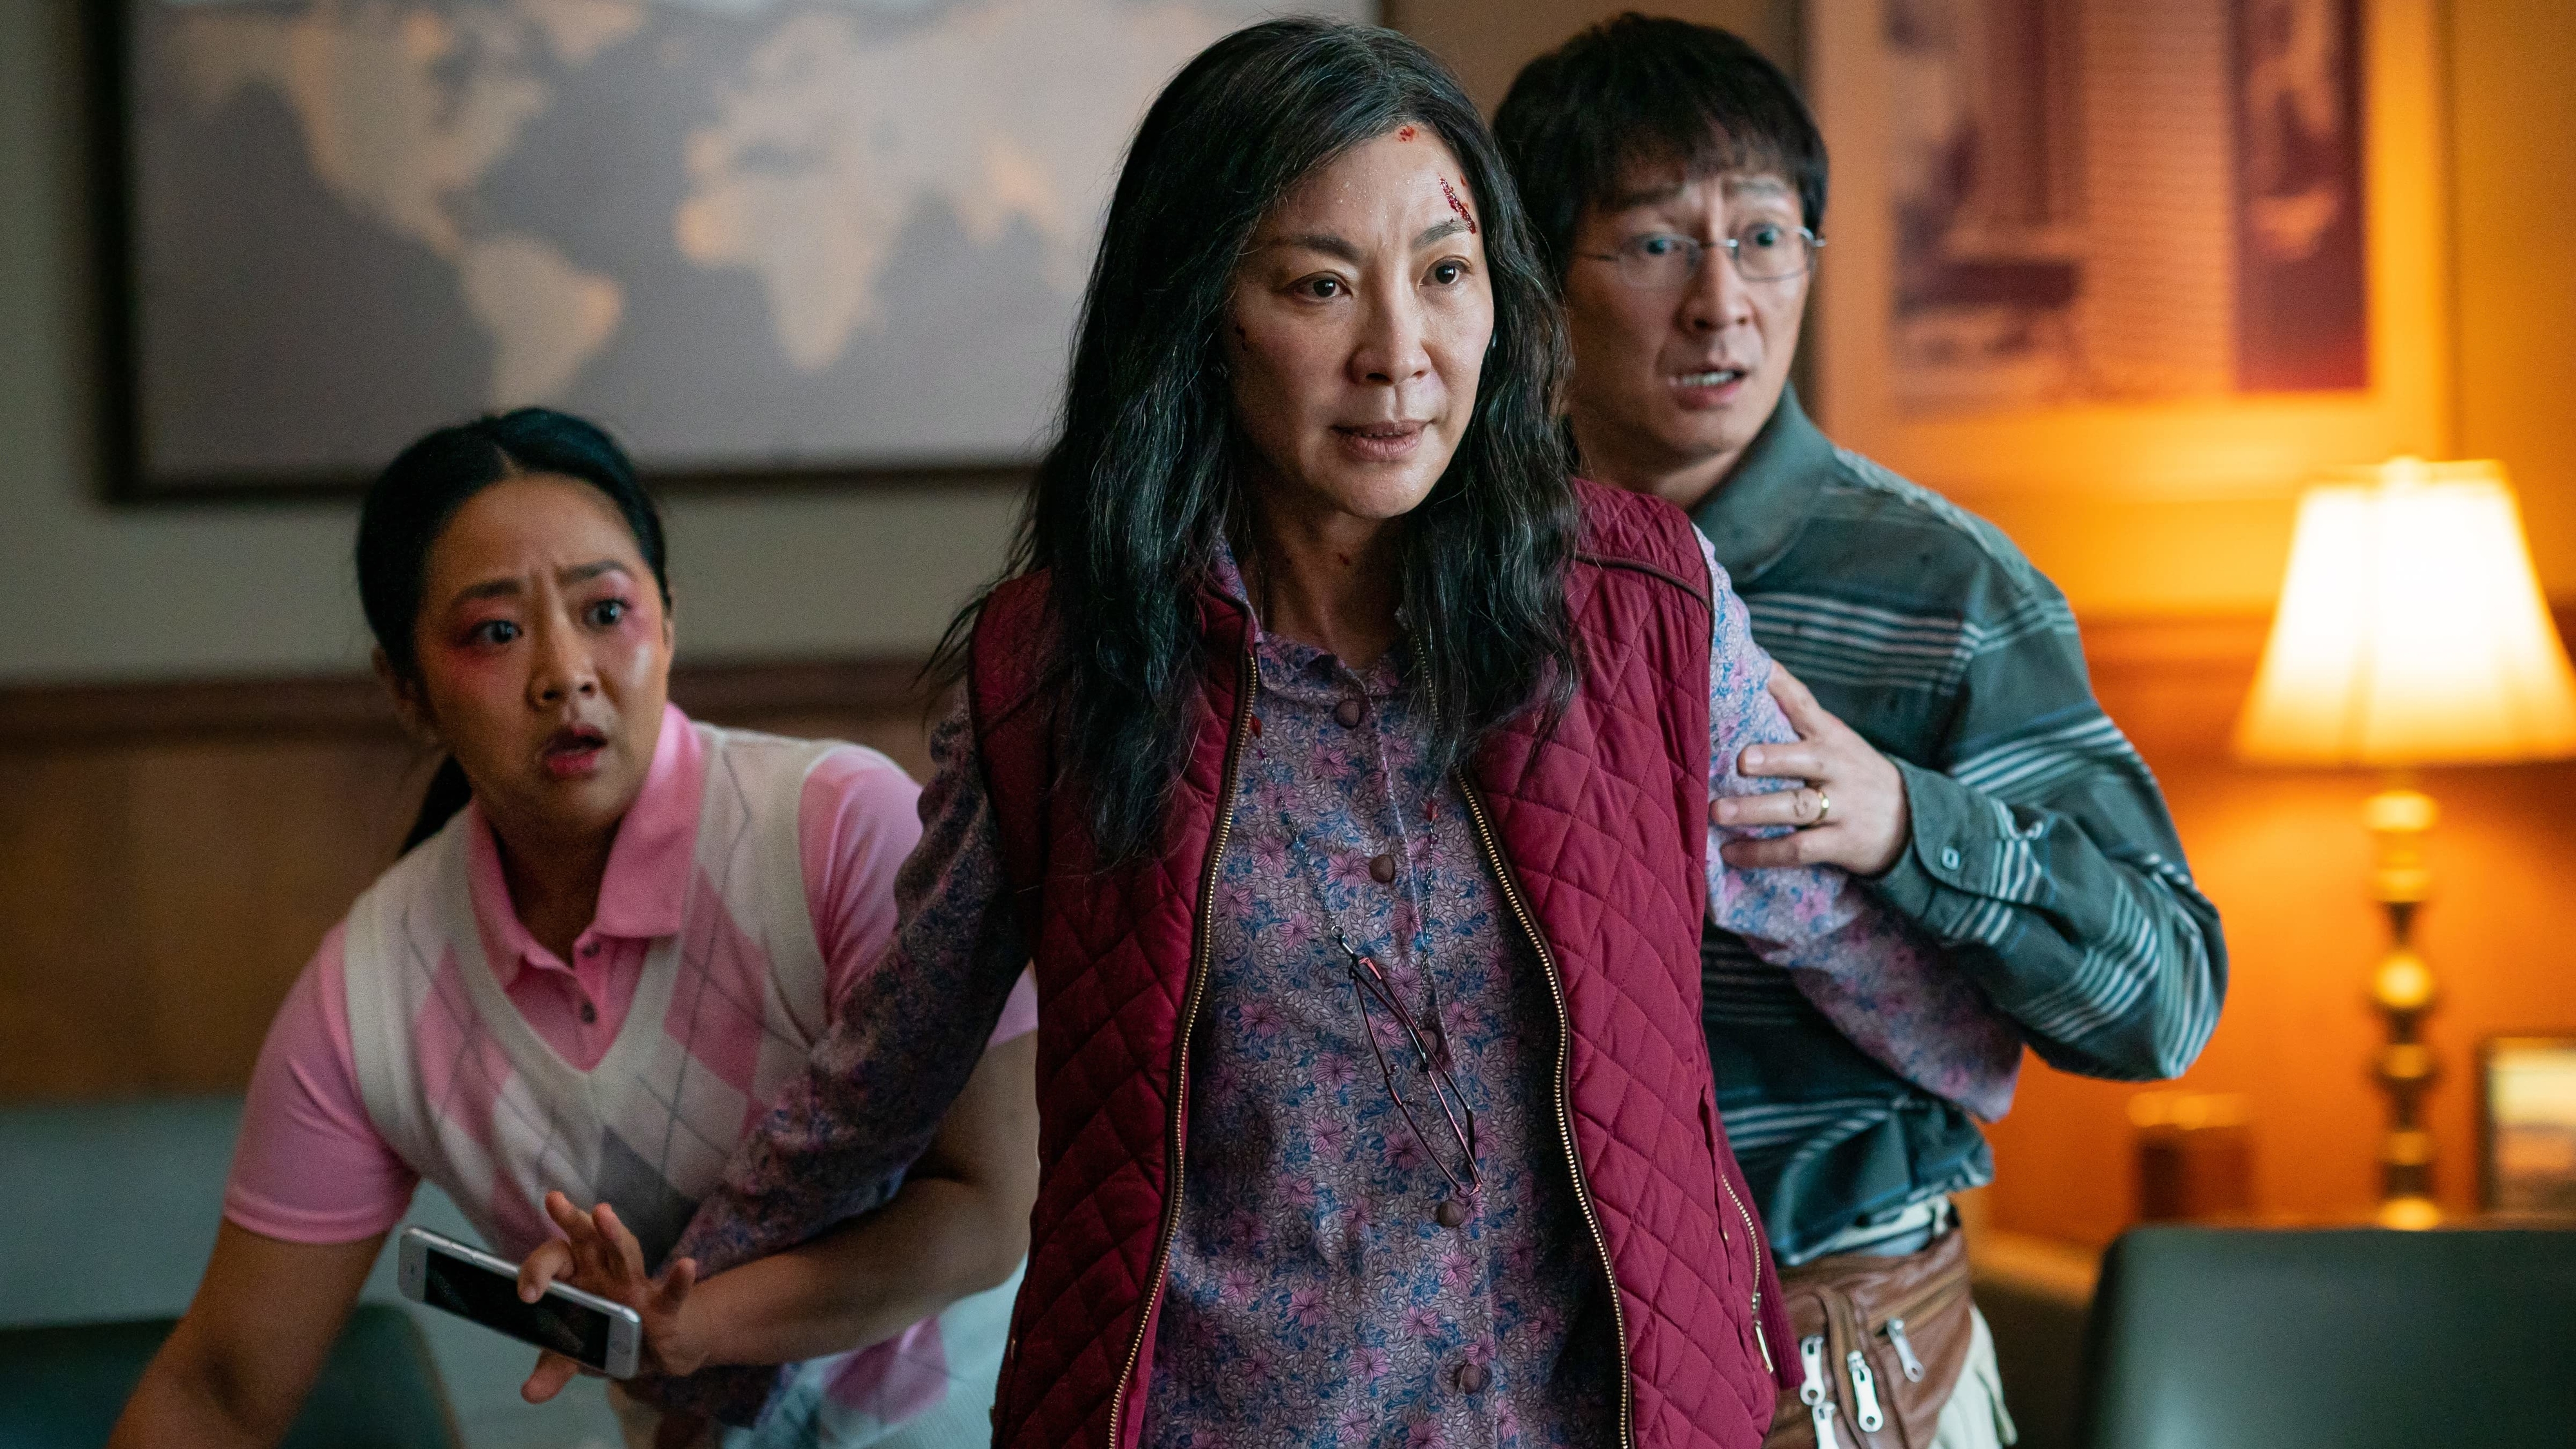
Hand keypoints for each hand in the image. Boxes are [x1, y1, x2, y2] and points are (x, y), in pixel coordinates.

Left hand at [516, 1192, 713, 1412]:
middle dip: (570, 1219)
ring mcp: (636, 1284)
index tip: (527, 1294)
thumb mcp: (580, 1353)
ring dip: (614, 1234)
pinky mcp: (664, 1304)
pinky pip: (671, 1291)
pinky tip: (686, 1266)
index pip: (555, 1259)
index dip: (537, 1271)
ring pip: (624, 1253)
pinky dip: (678, 1279)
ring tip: (603, 1213)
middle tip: (553, 1200)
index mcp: (580, 1276)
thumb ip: (554, 1369)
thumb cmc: (616, 1335)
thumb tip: (529, 1393)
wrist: (664, 1348)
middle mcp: (606, 1271)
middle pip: (585, 1239)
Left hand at [1712, 664, 1909, 876]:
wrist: (1912, 822)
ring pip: (1797, 807)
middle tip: (1742, 760)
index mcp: (1831, 737)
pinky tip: (1731, 852)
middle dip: (1774, 759)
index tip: (1755, 670)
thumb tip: (1744, 693)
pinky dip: (1762, 853)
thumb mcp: (1836, 744)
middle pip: (1806, 760)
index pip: (1805, 705)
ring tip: (1718, 811)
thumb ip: (1798, 725)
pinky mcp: (1840, 843)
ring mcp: (1841, 807)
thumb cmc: (1854, 776)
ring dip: (1755, 810)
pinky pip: (1797, 848)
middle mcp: (1837, 769)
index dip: (1781, 686)